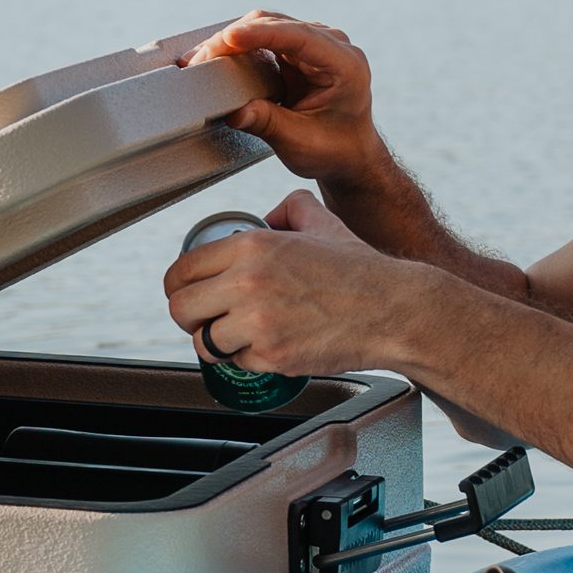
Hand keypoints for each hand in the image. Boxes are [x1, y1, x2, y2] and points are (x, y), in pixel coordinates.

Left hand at [164, 189, 421, 377]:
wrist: (392, 310)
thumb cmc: (361, 271)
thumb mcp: (323, 223)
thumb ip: (292, 209)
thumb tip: (272, 214)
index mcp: (252, 246)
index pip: (183, 270)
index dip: (179, 286)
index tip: (188, 294)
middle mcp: (248, 282)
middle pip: (181, 308)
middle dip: (190, 318)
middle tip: (205, 321)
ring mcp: (258, 322)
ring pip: (205, 342)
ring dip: (218, 343)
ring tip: (239, 337)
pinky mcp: (272, 355)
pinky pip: (239, 363)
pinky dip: (250, 360)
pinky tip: (271, 346)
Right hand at [185, 11, 384, 189]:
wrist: (349, 154)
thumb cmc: (335, 150)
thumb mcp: (302, 143)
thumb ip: (270, 125)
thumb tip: (234, 113)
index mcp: (344, 64)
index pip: (300, 37)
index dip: (262, 34)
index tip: (230, 38)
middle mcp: (331, 46)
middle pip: (276, 25)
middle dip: (235, 38)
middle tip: (202, 60)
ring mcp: (313, 44)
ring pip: (264, 26)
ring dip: (231, 40)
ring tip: (200, 59)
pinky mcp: (295, 51)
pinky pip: (261, 38)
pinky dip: (236, 46)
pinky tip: (214, 56)